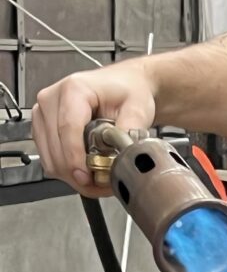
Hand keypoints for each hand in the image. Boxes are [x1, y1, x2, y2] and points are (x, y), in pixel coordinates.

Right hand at [32, 61, 156, 196]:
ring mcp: (44, 112)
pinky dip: (66, 169)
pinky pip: (48, 155)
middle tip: (102, 186)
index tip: (85, 177)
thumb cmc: (129, 91)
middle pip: (55, 146)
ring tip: (98, 181)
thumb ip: (130, 130)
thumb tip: (123, 153)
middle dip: (76, 173)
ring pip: (48, 155)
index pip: (67, 129)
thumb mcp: (138, 108)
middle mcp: (52, 98)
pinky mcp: (43, 125)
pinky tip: (86, 173)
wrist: (125, 85)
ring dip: (71, 175)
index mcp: (74, 90)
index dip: (74, 157)